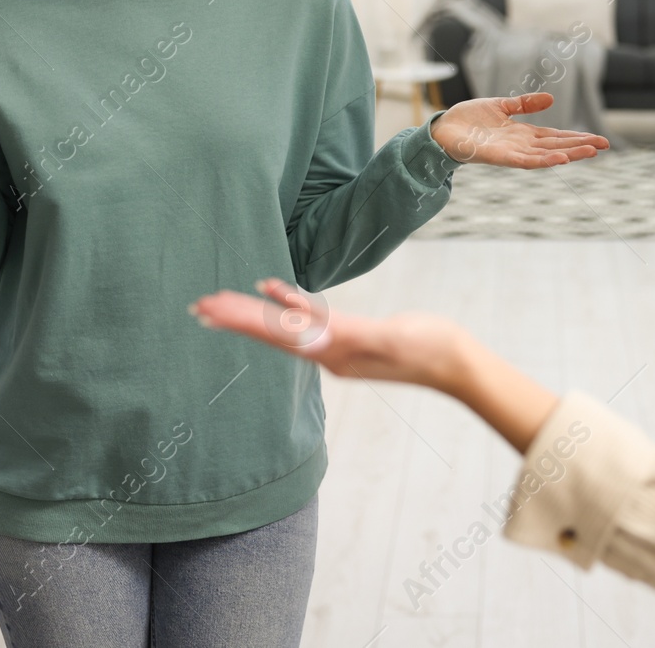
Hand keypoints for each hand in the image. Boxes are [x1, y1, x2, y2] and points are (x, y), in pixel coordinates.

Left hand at [190, 278, 560, 451]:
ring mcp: (338, 345)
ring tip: (219, 305)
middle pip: (271, 332)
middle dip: (234, 319)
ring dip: (251, 315)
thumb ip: (356, 336)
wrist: (456, 363)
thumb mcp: (394, 339)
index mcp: (333, 351)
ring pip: (284, 327)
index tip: (210, 310)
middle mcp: (327, 352)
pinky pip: (308, 318)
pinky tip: (270, 290)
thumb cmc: (431, 349)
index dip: (242, 320)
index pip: (277, 333)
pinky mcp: (351, 334)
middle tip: (198, 308)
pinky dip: (287, 303)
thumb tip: (318, 335)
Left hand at [429, 92, 608, 166]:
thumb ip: (524, 104)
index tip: (599, 140)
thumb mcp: (501, 106)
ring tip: (590, 151)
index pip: (556, 136)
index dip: (577, 138)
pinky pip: (525, 161)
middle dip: (580, 146)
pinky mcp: (499, 157)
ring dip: (569, 154)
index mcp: (523, 133)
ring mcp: (511, 153)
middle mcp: (521, 145)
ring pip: (546, 155)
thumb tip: (551, 98)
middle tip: (605, 146)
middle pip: (557, 145)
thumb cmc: (468, 119)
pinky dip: (543, 160)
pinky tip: (559, 158)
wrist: (442, 129)